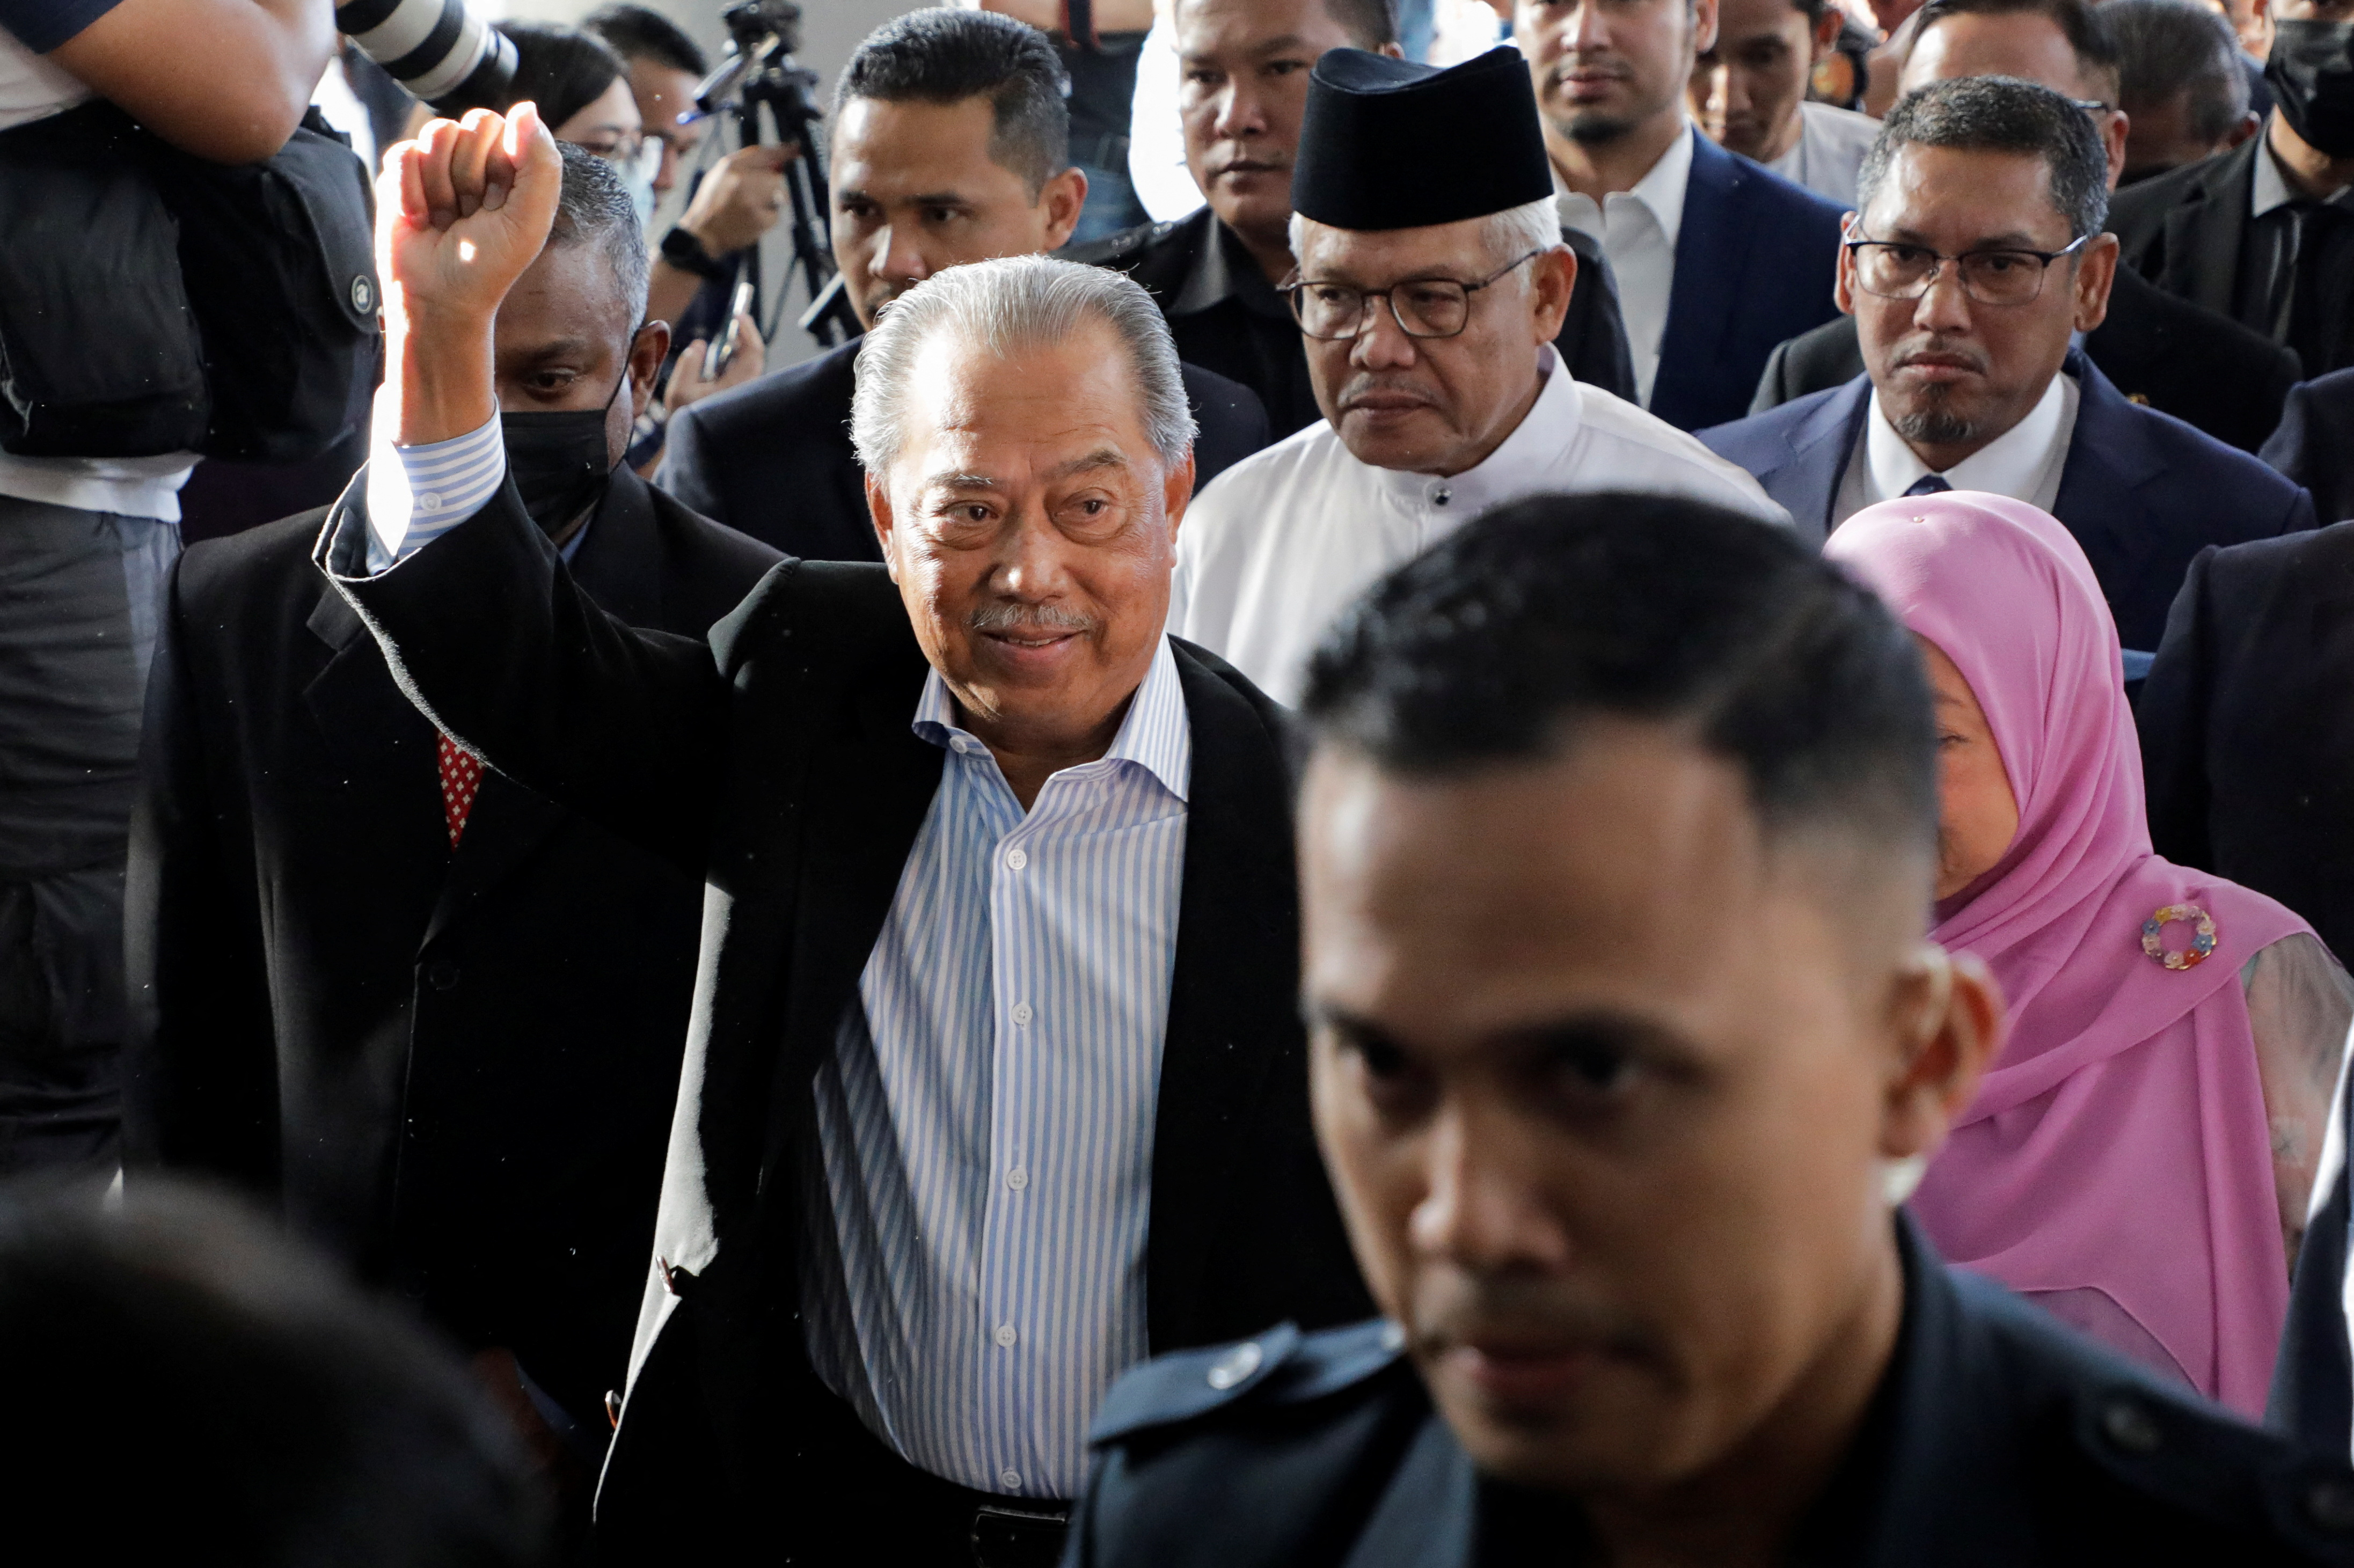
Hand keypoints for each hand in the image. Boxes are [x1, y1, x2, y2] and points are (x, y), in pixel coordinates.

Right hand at [379, 105, 563, 329]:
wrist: (437, 298)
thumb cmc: (488, 266)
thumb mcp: (528, 220)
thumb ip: (541, 164)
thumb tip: (525, 107)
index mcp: (513, 168)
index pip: (504, 127)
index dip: (497, 163)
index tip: (498, 204)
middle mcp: (477, 160)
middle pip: (471, 123)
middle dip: (469, 174)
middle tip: (470, 213)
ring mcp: (439, 164)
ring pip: (436, 133)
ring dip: (441, 186)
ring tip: (446, 218)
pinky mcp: (402, 174)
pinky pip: (403, 153)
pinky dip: (410, 192)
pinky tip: (420, 219)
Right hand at [665, 313, 767, 416]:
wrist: (695, 453)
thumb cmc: (684, 423)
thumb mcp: (679, 391)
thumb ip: (689, 363)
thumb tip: (701, 344)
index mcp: (735, 389)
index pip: (753, 354)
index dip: (748, 331)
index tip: (738, 315)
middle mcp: (748, 394)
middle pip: (756, 358)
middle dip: (747, 336)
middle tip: (737, 319)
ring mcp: (748, 399)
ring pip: (754, 367)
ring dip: (744, 349)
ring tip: (731, 335)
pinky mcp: (744, 402)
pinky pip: (748, 377)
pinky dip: (741, 362)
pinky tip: (729, 356)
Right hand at [677, 144, 795, 255]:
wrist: (703, 234)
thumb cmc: (711, 204)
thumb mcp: (720, 175)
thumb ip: (746, 165)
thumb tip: (776, 162)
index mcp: (731, 166)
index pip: (764, 153)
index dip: (783, 151)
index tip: (797, 149)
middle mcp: (741, 179)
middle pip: (776, 178)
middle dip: (773, 187)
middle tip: (758, 196)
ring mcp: (751, 200)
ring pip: (779, 196)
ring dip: (771, 204)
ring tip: (750, 210)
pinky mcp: (758, 219)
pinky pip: (775, 216)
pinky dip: (767, 220)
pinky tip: (751, 221)